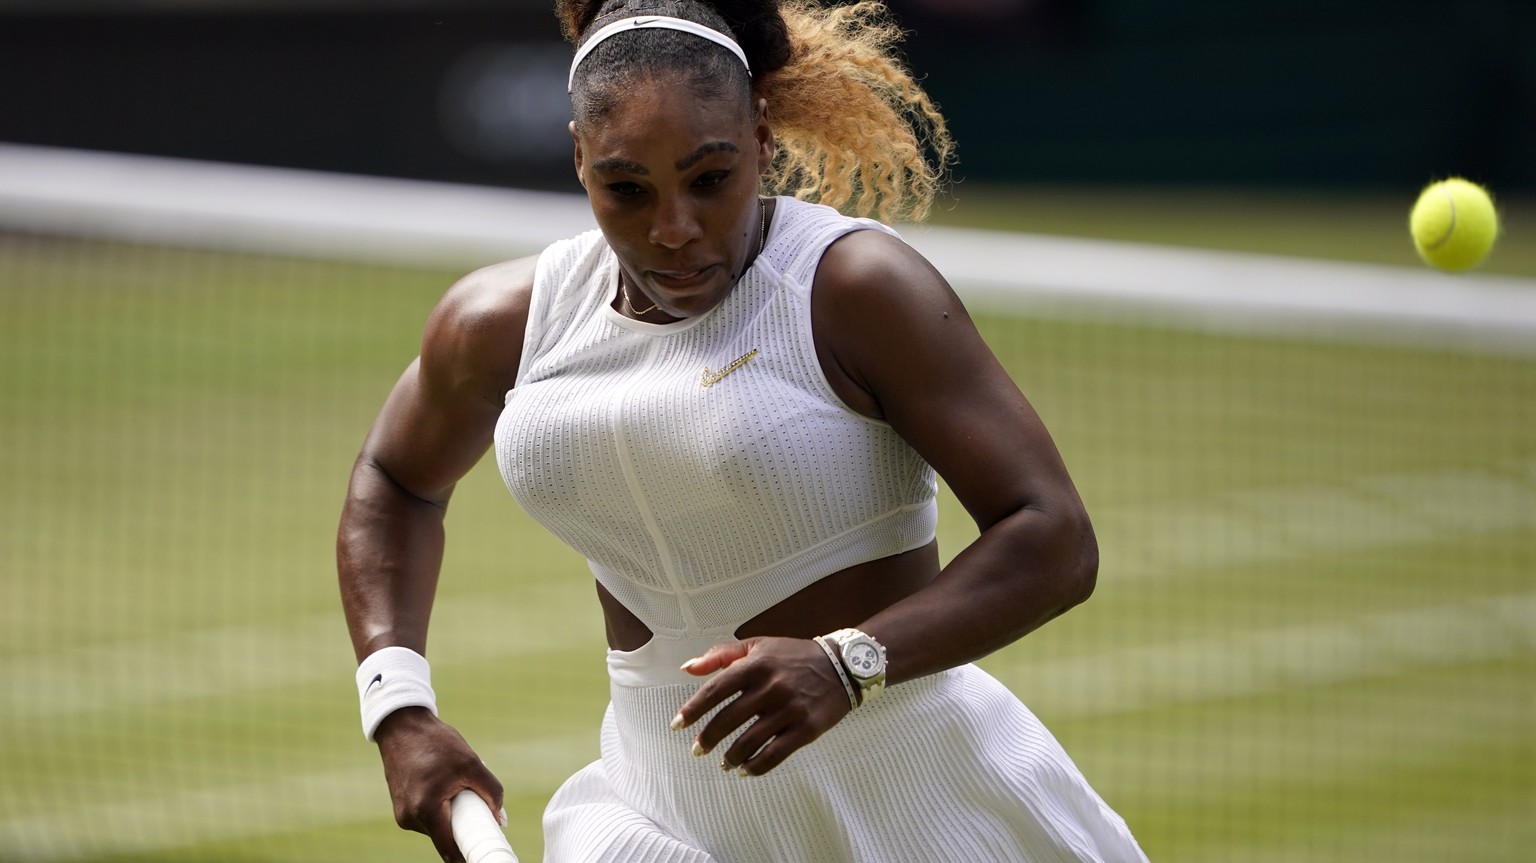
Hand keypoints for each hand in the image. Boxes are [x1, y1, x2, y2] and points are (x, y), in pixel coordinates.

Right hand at [375, 707, 504, 862]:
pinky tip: (442, 783)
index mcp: (425, 810)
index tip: (484, 848)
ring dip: (452, 813)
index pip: (450, 849)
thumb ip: (491, 791)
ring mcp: (403, 814)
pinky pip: (428, 817)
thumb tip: (499, 818)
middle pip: (446, 837)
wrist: (403, 726)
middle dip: (463, 824)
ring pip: (438, 826)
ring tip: (453, 783)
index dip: (470, 852)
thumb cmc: (435, 742)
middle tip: (473, 801)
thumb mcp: (471, 763)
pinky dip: (440, 807)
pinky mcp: (402, 807)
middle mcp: (409, 818)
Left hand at [673, 637, 852, 775]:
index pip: (715, 689)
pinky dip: (756, 767)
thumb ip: (720, 655)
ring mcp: (790, 709)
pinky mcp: (806, 729)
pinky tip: (746, 770)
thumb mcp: (758, 646)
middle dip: (708, 738)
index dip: (693, 709)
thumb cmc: (794, 656)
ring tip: (723, 762)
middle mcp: (771, 687)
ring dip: (730, 757)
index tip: (677, 725)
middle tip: (697, 750)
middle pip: (728, 719)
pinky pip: (775, 754)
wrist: (842, 666)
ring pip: (749, 741)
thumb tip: (687, 668)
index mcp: (756, 665)